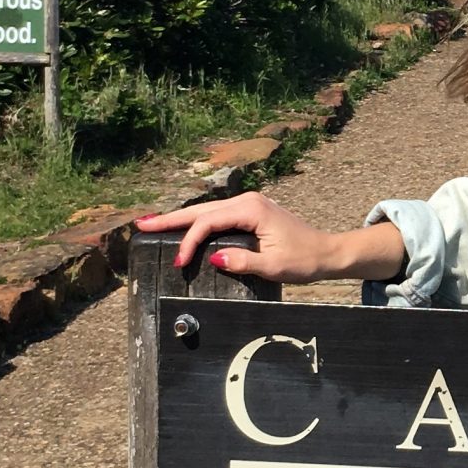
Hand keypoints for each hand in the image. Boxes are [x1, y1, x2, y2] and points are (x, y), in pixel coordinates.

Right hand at [132, 192, 406, 284]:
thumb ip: (242, 262)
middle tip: (140, 224)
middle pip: (201, 210)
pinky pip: (216, 216)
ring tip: (152, 223)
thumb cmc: (304, 260)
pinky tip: (182, 226)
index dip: (189, 242)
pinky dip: (196, 221)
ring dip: (180, 219)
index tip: (179, 264)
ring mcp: (248, 205)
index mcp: (251, 209)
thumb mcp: (273, 266)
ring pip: (206, 211)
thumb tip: (213, 257)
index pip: (208, 223)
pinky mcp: (250, 213)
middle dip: (170, 219)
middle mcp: (247, 201)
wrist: (327, 253)